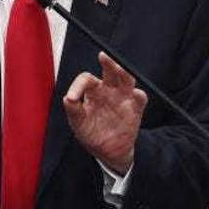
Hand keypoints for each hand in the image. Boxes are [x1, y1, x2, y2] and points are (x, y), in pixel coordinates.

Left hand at [63, 52, 145, 174]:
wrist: (107, 151)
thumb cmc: (91, 133)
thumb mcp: (78, 123)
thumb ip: (73, 110)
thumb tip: (68, 98)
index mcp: (93, 91)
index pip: (87, 79)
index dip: (79, 85)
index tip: (72, 98)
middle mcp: (109, 90)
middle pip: (111, 71)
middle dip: (108, 62)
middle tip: (103, 57)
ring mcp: (123, 98)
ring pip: (127, 79)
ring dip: (124, 73)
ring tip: (120, 70)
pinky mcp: (135, 108)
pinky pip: (140, 98)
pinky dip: (139, 95)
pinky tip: (135, 95)